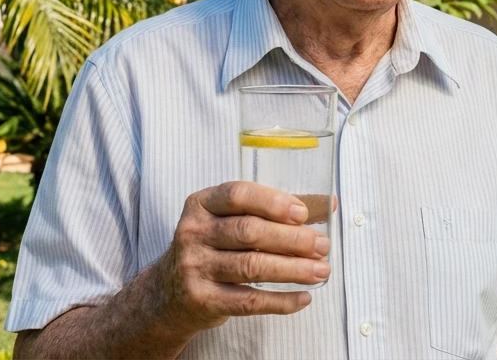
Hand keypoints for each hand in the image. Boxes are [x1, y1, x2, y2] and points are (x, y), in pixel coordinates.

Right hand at [148, 181, 331, 331]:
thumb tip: (328, 205)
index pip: (238, 194)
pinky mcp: (202, 300)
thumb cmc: (211, 248)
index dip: (273, 202)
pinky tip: (303, 297)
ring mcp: (195, 267)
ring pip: (252, 266)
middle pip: (250, 232)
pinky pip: (248, 301)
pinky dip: (280, 300)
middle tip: (322, 245)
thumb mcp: (229, 221)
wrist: (168, 293)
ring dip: (293, 269)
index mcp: (201, 204)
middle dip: (292, 239)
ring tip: (321, 270)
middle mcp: (193, 233)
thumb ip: (273, 210)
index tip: (302, 214)